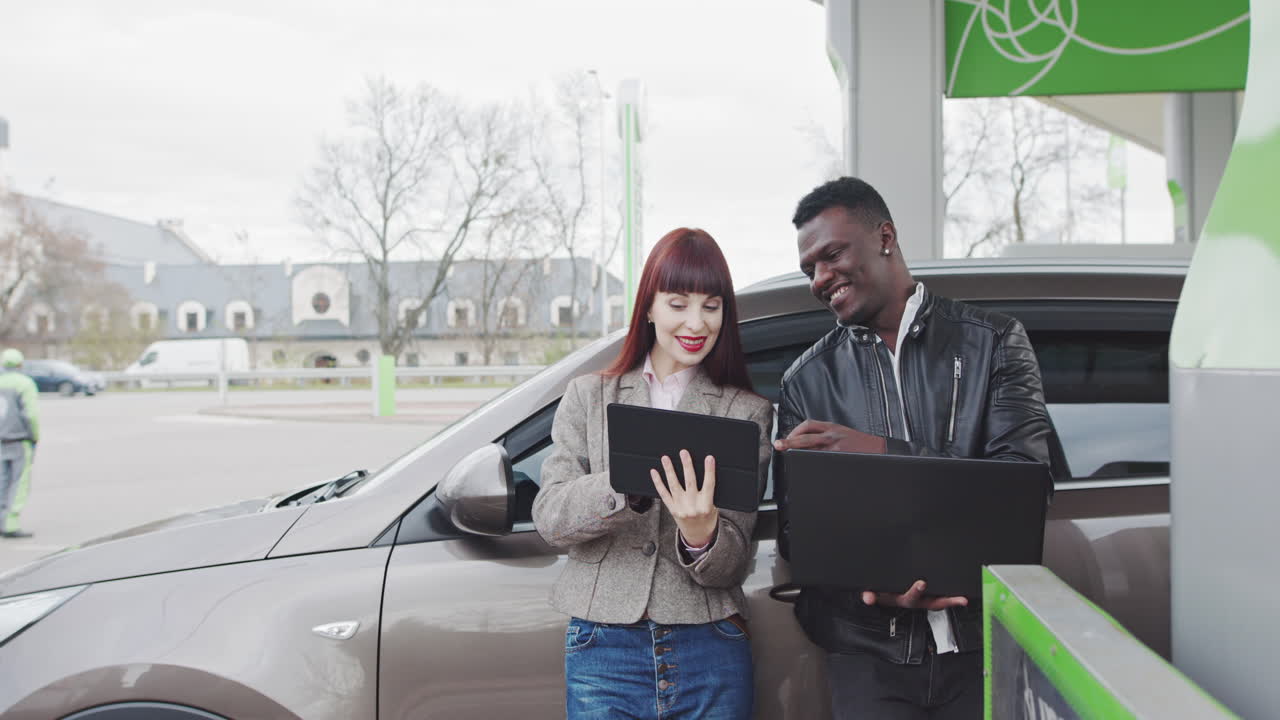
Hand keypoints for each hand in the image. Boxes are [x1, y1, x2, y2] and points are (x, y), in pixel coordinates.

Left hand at [650, 449, 718, 546]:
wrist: (698, 535)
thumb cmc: (707, 519)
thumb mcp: (714, 507)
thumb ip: (709, 492)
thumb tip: (707, 472)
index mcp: (706, 506)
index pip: (709, 484)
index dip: (709, 471)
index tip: (709, 458)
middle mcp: (692, 506)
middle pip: (690, 482)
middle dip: (687, 465)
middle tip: (684, 453)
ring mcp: (680, 508)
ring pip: (674, 486)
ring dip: (669, 470)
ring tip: (666, 459)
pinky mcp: (671, 509)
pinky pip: (663, 494)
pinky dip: (658, 483)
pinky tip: (655, 473)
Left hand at [772, 420, 886, 453]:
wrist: (881, 449)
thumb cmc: (862, 443)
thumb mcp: (844, 432)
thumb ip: (828, 435)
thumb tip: (809, 443)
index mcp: (833, 427)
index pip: (808, 425)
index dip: (794, 431)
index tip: (786, 437)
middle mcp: (832, 436)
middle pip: (805, 437)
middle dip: (789, 441)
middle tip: (778, 445)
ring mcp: (835, 448)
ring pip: (811, 450)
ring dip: (797, 453)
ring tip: (787, 457)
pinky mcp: (840, 458)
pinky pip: (821, 461)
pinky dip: (812, 464)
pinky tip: (806, 468)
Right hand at [861, 580, 967, 610]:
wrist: (879, 597)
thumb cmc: (879, 593)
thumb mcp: (873, 595)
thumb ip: (870, 596)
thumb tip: (867, 597)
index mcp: (902, 599)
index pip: (910, 598)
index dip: (916, 592)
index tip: (922, 583)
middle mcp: (913, 601)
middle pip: (931, 603)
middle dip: (944, 602)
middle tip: (959, 600)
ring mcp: (920, 599)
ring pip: (937, 602)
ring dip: (950, 602)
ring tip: (963, 600)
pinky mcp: (923, 596)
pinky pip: (937, 600)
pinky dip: (948, 599)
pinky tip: (959, 598)